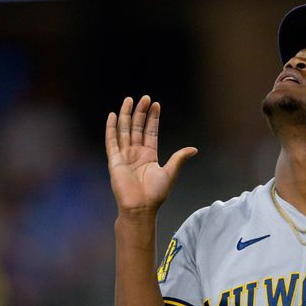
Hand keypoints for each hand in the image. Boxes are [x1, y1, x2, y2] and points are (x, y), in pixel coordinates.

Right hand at [105, 95, 197, 214]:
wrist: (141, 207)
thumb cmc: (155, 194)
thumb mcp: (170, 173)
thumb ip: (179, 159)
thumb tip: (193, 149)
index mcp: (149, 155)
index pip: (150, 131)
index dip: (152, 118)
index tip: (155, 104)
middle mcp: (135, 153)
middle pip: (137, 127)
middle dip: (140, 112)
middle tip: (144, 97)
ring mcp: (124, 155)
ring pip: (124, 130)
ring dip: (126, 115)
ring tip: (129, 100)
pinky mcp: (114, 160)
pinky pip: (112, 141)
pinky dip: (111, 128)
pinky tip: (113, 115)